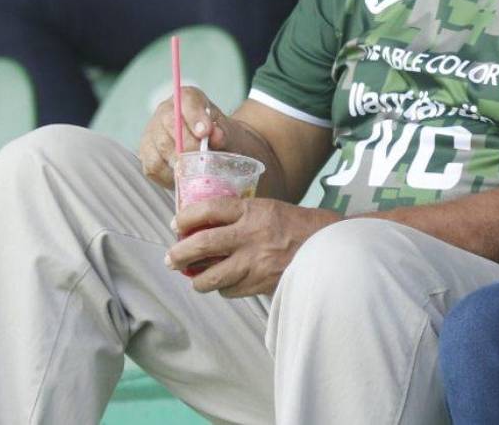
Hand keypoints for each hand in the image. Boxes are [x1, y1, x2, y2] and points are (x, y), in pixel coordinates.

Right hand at [138, 86, 231, 187]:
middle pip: (169, 125)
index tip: (205, 132)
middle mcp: (165, 111)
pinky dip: (169, 176)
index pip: (186, 100)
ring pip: (159, 147)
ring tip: (195, 171)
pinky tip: (184, 177)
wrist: (216, 149)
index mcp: (188, 98)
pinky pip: (153, 167)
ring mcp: (152, 132)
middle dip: (188, 145)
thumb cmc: (222, 138)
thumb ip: (225, 133)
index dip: (194, 116)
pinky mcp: (146, 153)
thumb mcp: (230, 132)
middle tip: (202, 159)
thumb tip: (216, 137)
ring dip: (179, 163)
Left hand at [166, 196, 338, 295]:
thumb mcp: (268, 208)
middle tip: (171, 259)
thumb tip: (204, 226)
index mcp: (252, 211)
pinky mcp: (259, 285)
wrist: (327, 247)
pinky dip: (223, 288)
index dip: (186, 217)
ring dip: (197, 279)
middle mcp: (250, 236)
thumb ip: (240, 215)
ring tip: (194, 277)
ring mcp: (254, 264)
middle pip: (201, 245)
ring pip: (210, 277)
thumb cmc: (296, 225)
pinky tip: (225, 282)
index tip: (176, 224)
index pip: (208, 209)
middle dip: (179, 254)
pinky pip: (229, 290)